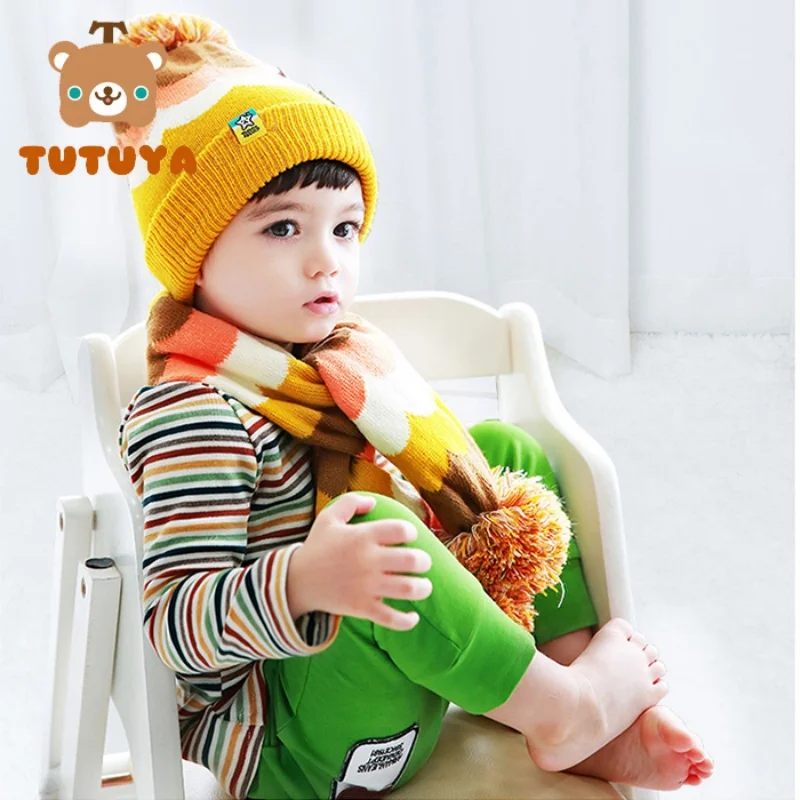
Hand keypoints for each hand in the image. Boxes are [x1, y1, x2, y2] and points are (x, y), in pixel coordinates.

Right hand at [287, 493, 432, 630]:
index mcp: (362, 536)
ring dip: (423, 588)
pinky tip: (413, 616)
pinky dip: (407, 620)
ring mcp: (366, 586)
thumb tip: (374, 503)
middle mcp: (367, 560)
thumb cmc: (317, 547)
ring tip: (424, 586)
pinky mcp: (362, 608)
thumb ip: (351, 502)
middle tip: (422, 562)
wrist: (296, 581)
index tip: (409, 537)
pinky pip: (391, 618)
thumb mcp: (328, 518)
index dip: (411, 531)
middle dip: (424, 561)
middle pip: (411, 559)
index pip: (400, 530)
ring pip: (407, 589)